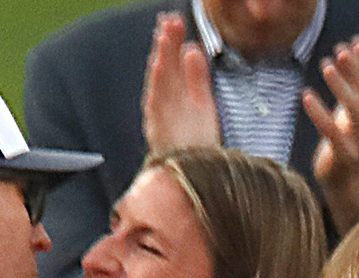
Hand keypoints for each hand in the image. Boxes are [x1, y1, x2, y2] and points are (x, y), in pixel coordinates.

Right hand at [142, 12, 220, 150]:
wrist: (195, 176)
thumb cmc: (197, 143)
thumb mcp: (202, 103)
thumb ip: (197, 77)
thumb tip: (192, 49)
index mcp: (176, 95)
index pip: (172, 62)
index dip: (172, 42)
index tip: (174, 22)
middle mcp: (166, 102)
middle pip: (166, 67)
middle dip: (167, 44)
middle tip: (169, 20)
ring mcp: (161, 114)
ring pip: (160, 79)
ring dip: (161, 57)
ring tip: (163, 35)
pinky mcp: (159, 127)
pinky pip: (157, 100)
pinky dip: (157, 82)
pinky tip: (159, 64)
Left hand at [305, 39, 358, 232]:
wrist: (349, 180)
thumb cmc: (353, 135)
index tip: (355, 42)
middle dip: (357, 69)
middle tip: (339, 50)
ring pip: (356, 112)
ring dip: (341, 86)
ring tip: (324, 65)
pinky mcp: (343, 158)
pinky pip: (332, 134)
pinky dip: (319, 113)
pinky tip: (306, 95)